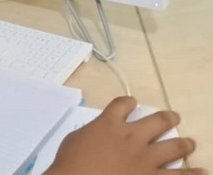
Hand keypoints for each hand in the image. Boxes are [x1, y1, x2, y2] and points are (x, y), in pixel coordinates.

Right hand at [44, 96, 206, 174]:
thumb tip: (96, 135)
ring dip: (184, 143)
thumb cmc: (70, 163)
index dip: (128, 102)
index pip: (123, 105)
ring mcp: (145, 159)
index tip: (131, 103)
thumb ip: (90, 133)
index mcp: (109, 123)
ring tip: (190, 142)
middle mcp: (132, 137)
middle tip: (173, 117)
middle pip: (156, 120)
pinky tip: (203, 173)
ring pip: (173, 146)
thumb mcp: (74, 139)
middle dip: (167, 118)